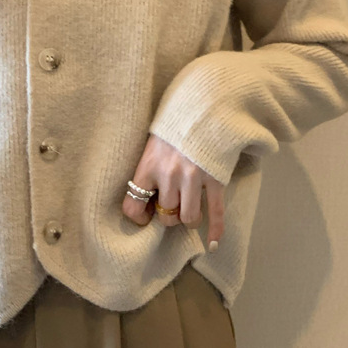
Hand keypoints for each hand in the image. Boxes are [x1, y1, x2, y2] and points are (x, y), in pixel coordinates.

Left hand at [122, 133, 223, 249]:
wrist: (204, 106)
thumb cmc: (174, 126)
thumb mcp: (152, 144)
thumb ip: (148, 168)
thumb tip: (145, 196)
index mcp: (148, 166)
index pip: (132, 205)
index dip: (138, 217)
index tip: (144, 216)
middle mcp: (169, 175)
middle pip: (165, 215)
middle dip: (168, 216)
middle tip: (172, 207)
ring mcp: (193, 178)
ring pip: (188, 218)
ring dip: (188, 219)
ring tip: (188, 210)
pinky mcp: (215, 179)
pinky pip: (215, 211)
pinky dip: (215, 229)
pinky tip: (213, 242)